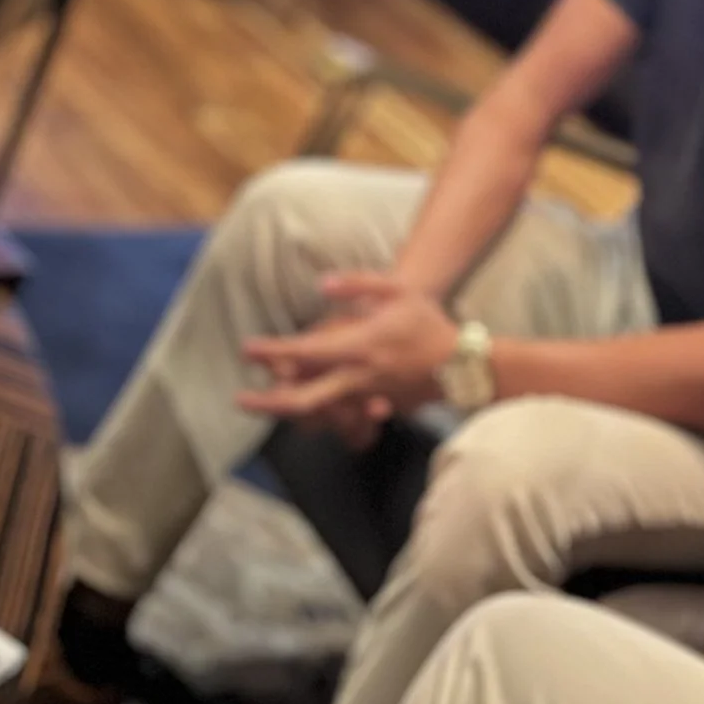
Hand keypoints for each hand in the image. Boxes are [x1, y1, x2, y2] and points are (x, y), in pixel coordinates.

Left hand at [238, 273, 461, 425]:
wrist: (463, 366)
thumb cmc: (428, 323)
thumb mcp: (397, 290)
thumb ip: (357, 284)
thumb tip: (322, 284)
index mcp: (360, 344)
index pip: (307, 351)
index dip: (273, 351)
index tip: (247, 349)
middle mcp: (358, 377)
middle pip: (305, 400)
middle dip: (268, 404)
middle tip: (239, 401)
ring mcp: (367, 398)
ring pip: (319, 415)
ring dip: (288, 412)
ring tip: (265, 403)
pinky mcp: (376, 409)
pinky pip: (340, 419)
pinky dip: (318, 418)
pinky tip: (302, 413)